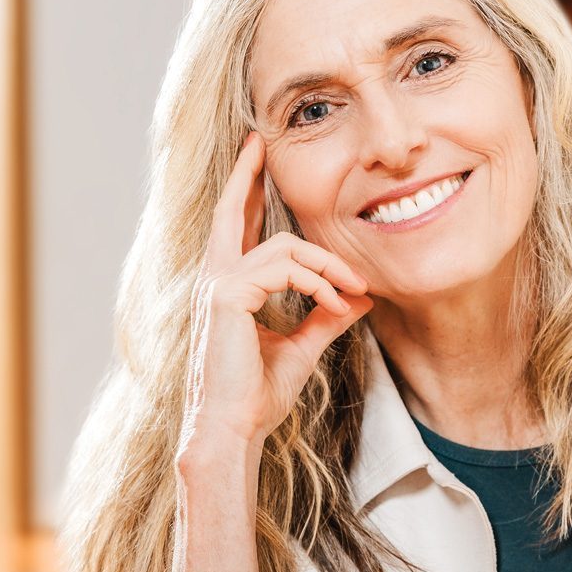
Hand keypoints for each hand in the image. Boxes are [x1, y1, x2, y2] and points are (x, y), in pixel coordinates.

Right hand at [182, 131, 372, 462]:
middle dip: (247, 173)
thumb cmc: (257, 396)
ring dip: (326, 265)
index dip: (244, 192)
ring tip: (353, 288)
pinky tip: (336, 303)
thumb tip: (358, 299)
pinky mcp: (226, 296)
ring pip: (282, 247)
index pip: (233, 228)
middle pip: (229, 211)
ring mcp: (215, 285)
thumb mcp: (301, 348)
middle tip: (261, 142)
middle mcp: (213, 279)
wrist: (234, 429)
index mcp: (225, 287)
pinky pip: (283, 270)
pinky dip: (317, 283)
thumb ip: (324, 317)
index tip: (257, 161)